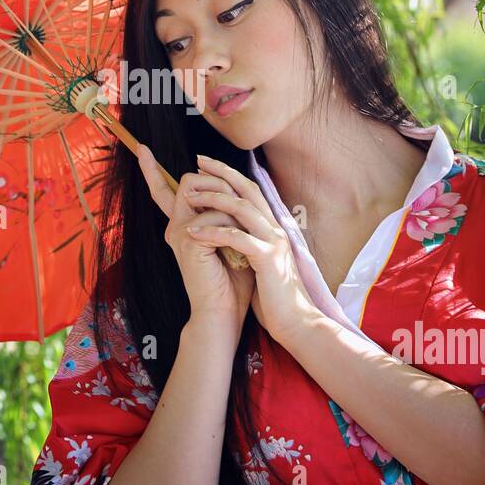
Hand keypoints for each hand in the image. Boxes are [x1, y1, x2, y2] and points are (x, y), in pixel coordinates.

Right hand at [135, 143, 253, 338]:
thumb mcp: (230, 238)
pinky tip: (237, 249)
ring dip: (231, 206)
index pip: (165, 191)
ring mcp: (178, 232)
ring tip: (242, 235)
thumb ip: (223, 214)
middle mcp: (175, 226)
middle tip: (238, 202)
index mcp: (183, 225)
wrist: (223, 312)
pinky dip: (233, 228)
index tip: (141, 148)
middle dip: (218, 182)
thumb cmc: (232, 279)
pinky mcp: (186, 241)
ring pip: (204, 192)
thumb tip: (231, 187)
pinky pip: (215, 215)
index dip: (151, 170)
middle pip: (190, 180)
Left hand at [180, 154, 320, 343]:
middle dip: (222, 173)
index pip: (250, 191)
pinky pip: (237, 238)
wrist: (296, 322)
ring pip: (242, 208)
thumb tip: (227, 229)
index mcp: (272, 228)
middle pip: (248, 189)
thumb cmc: (274, 296)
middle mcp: (275, 229)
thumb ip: (248, 242)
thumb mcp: (259, 261)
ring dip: (213, 199)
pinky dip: (214, 233)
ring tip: (189, 198)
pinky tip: (194, 232)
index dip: (229, 175)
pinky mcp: (267, 259)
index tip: (206, 164)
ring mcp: (274, 242)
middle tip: (198, 161)